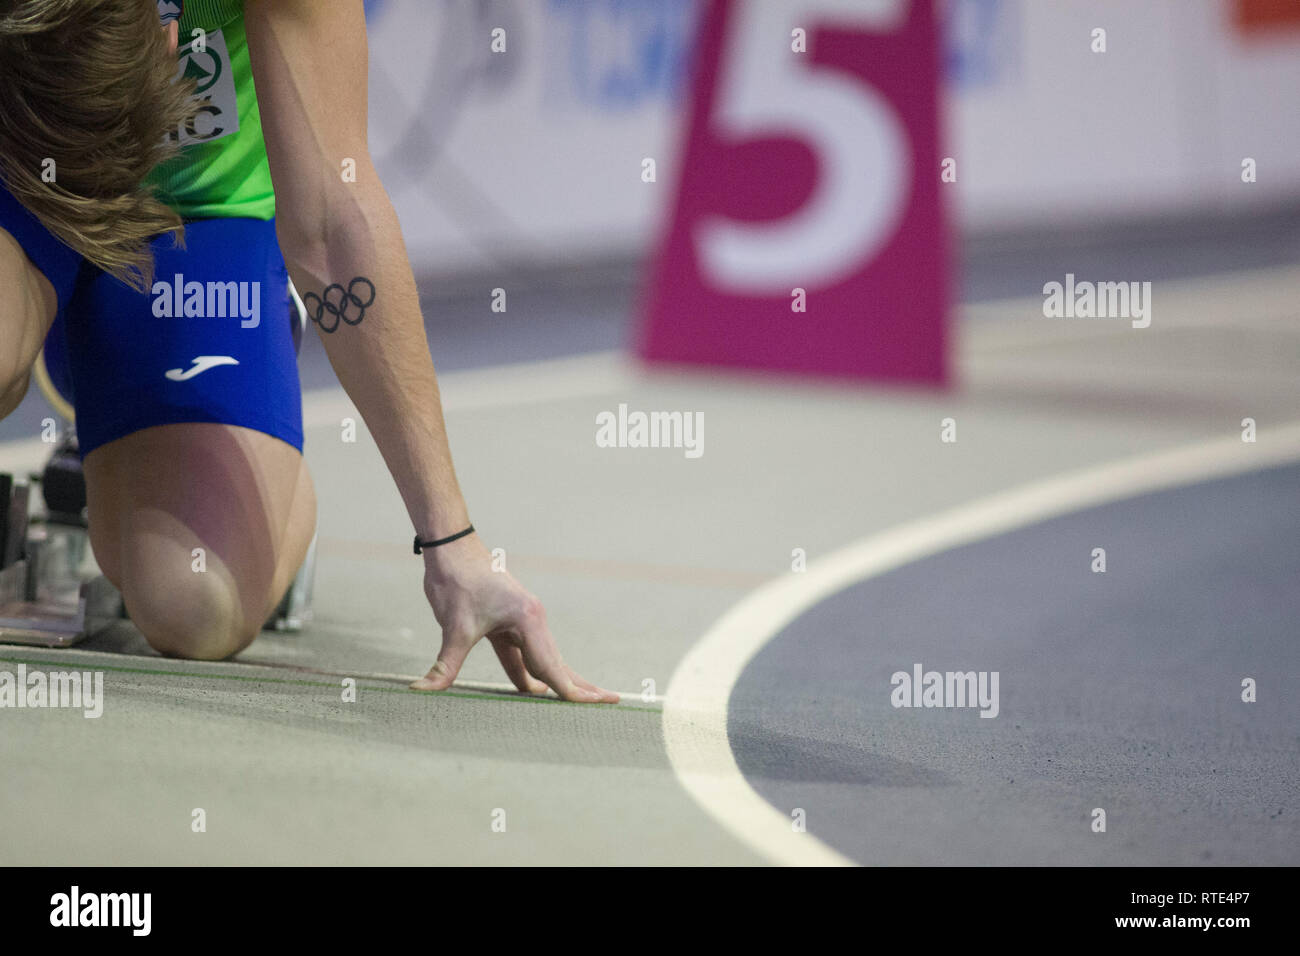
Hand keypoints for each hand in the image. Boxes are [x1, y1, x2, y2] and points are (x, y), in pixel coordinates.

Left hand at [410, 534, 618, 702]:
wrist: (452, 548)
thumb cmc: (458, 581)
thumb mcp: (454, 627)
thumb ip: (445, 665)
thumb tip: (422, 691)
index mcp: (528, 621)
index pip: (552, 667)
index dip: (571, 691)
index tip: (594, 704)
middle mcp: (533, 621)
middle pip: (560, 663)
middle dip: (584, 686)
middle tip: (614, 702)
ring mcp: (524, 622)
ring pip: (545, 660)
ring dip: (561, 681)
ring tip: (586, 700)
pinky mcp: (509, 623)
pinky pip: (525, 655)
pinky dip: (532, 674)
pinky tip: (535, 692)